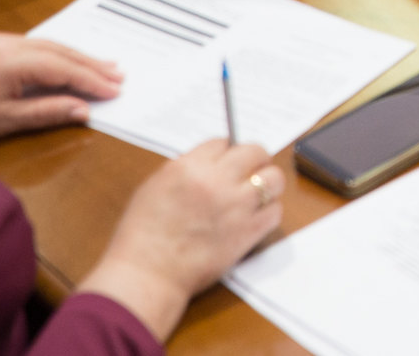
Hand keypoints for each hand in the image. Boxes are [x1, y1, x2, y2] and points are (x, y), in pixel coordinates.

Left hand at [0, 33, 121, 143]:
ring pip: (50, 45)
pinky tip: (70, 60)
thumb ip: (47, 112)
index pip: (63, 68)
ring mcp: (0, 41)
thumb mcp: (4, 120)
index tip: (115, 91)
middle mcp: (9, 44)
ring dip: (78, 57)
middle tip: (119, 75)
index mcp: (12, 62)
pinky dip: (58, 54)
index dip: (91, 80)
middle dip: (91, 64)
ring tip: (105, 66)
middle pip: (61, 51)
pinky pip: (36, 45)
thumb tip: (84, 110)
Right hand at [77, 141, 286, 342]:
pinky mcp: (249, 231)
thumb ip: (186, 171)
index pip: (223, 142)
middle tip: (251, 170)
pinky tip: (257, 218)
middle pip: (255, 151)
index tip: (229, 159)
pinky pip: (276, 210)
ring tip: (258, 194)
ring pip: (274, 178)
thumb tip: (211, 163)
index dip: (227, 150)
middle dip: (255, 159)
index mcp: (188, 168)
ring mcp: (236, 205)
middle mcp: (216, 181)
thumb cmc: (142, 237)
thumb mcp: (154, 189)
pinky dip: (270, 212)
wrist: (145, 276)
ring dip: (268, 184)